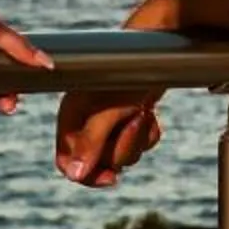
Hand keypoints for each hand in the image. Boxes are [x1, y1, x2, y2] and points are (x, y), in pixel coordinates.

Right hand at [55, 0, 178, 185]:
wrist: (160, 51)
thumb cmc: (130, 74)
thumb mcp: (109, 109)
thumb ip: (91, 142)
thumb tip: (75, 175)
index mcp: (72, 116)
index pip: (68, 161)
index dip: (87, 173)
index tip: (111, 177)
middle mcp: (87, 121)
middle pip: (98, 162)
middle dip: (121, 150)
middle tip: (134, 123)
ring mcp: (109, 120)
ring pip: (120, 154)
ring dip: (136, 140)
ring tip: (143, 113)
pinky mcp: (128, 118)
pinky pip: (137, 143)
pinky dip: (147, 134)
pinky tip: (151, 115)